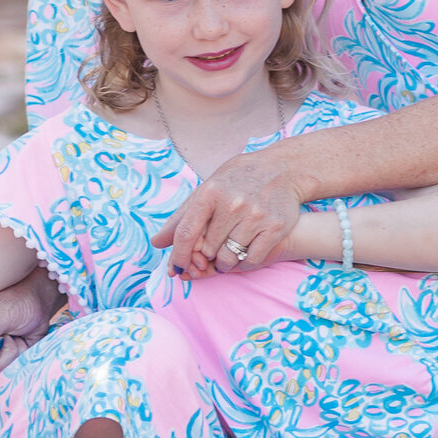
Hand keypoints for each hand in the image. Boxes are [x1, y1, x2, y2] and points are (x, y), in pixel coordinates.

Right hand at [0, 271, 62, 378]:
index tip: (1, 338)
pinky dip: (16, 360)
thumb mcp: (5, 312)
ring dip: (9, 356)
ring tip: (13, 338)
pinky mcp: (1, 362)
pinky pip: (6, 373)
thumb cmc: (19, 302)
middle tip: (7, 336)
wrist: (38, 305)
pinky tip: (18, 345)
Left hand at [153, 151, 304, 277]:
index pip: (186, 232)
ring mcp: (255, 215)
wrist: (281, 168)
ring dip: (224, 263)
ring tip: (226, 254)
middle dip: (205, 256)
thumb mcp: (207, 189)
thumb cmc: (237, 180)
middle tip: (211, 252)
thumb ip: (182, 217)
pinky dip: (244, 263)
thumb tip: (157, 243)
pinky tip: (243, 254)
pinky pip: (252, 259)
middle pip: (208, 249)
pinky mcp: (275, 226)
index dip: (179, 255)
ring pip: (229, 257)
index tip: (176, 269)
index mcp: (210, 192)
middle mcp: (232, 203)